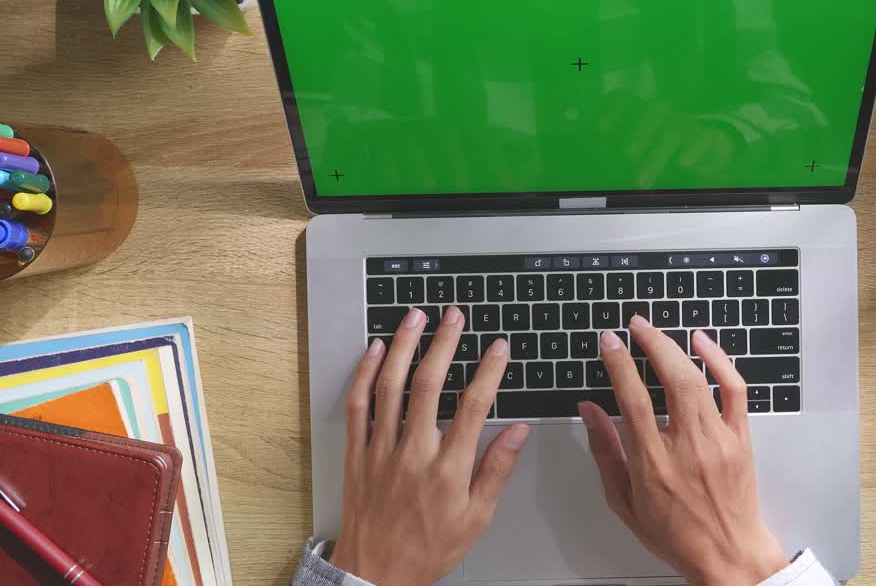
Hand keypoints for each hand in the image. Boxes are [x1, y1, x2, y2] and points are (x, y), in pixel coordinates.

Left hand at [330, 306, 530, 585]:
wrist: (375, 574)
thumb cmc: (427, 549)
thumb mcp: (476, 518)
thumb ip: (496, 470)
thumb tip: (518, 432)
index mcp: (447, 469)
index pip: (473, 406)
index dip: (488, 371)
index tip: (498, 347)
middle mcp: (412, 453)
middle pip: (429, 384)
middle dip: (444, 343)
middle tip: (454, 316)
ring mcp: (381, 450)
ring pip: (390, 386)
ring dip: (404, 346)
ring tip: (416, 317)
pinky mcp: (357, 453)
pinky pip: (358, 405)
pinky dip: (366, 374)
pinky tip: (376, 350)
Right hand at [578, 315, 788, 585]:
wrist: (728, 554)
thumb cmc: (676, 533)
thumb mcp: (624, 501)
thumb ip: (605, 452)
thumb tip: (590, 411)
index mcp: (654, 464)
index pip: (634, 401)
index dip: (619, 365)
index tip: (609, 342)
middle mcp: (688, 447)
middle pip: (672, 380)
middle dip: (650, 344)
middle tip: (634, 326)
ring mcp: (718, 440)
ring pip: (700, 380)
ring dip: (675, 348)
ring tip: (655, 332)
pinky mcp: (740, 437)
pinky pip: (734, 389)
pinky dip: (719, 360)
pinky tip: (701, 343)